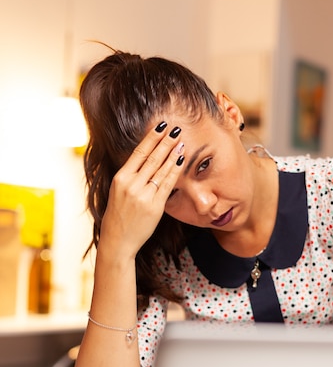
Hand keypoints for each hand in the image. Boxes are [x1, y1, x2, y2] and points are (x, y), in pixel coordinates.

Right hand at [99, 122, 184, 259]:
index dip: (151, 138)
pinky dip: (175, 170)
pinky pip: (167, 184)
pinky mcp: (154, 206)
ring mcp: (143, 195)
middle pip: (152, 157)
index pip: (138, 152)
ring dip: (172, 152)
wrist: (118, 240)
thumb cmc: (119, 216)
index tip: (161, 126)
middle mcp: (131, 184)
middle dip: (165, 141)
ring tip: (181, 141)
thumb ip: (131, 176)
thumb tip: (145, 159)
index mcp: (120, 178)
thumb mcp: (118, 192)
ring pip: (161, 169)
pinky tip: (180, 160)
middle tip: (176, 128)